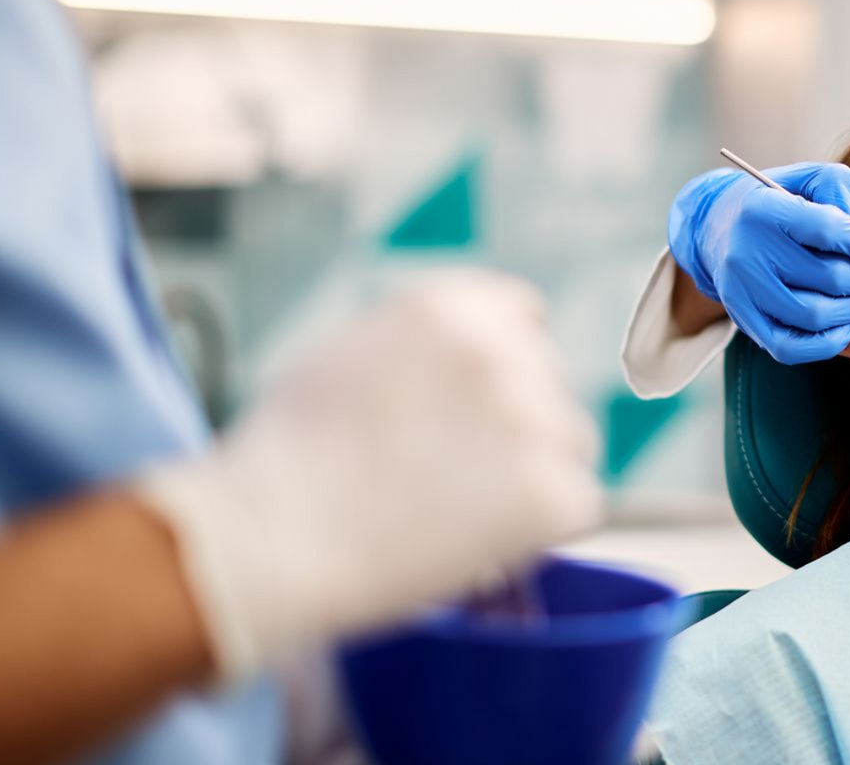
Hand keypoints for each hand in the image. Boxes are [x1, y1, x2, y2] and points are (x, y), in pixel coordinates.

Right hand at [137, 271, 603, 678]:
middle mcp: (502, 350)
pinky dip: (541, 532)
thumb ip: (424, 346)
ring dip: (534, 475)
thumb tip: (470, 359)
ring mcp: (534, 419)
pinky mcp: (553, 491)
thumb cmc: (287, 462)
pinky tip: (478, 543)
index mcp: (451, 307)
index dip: (509, 365)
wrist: (269, 542)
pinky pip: (579, 506)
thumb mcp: (349, 355)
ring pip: (570, 445)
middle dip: (517, 425)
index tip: (485, 408)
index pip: (525, 317)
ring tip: (456, 513)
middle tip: (456, 476)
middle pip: (550, 383)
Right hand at [667, 162, 849, 363]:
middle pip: (829, 278)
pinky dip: (830, 341)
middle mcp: (749, 252)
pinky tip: (848, 323)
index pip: (828, 230)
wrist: (715, 226)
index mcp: (767, 209)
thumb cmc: (776, 199)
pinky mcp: (743, 320)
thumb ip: (843, 198)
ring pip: (815, 316)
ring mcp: (742, 291)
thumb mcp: (807, 180)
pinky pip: (792, 348)